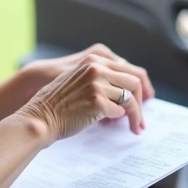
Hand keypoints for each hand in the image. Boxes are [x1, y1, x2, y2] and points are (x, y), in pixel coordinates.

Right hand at [18, 56, 148, 142]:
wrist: (40, 117)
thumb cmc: (58, 103)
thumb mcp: (80, 79)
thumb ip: (102, 78)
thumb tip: (128, 91)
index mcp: (94, 60)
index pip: (130, 69)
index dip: (142, 86)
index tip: (146, 99)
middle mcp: (97, 67)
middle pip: (135, 82)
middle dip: (141, 103)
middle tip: (141, 119)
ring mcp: (97, 83)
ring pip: (130, 98)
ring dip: (135, 115)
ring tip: (135, 128)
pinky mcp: (97, 101)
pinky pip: (119, 111)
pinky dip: (116, 119)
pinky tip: (107, 125)